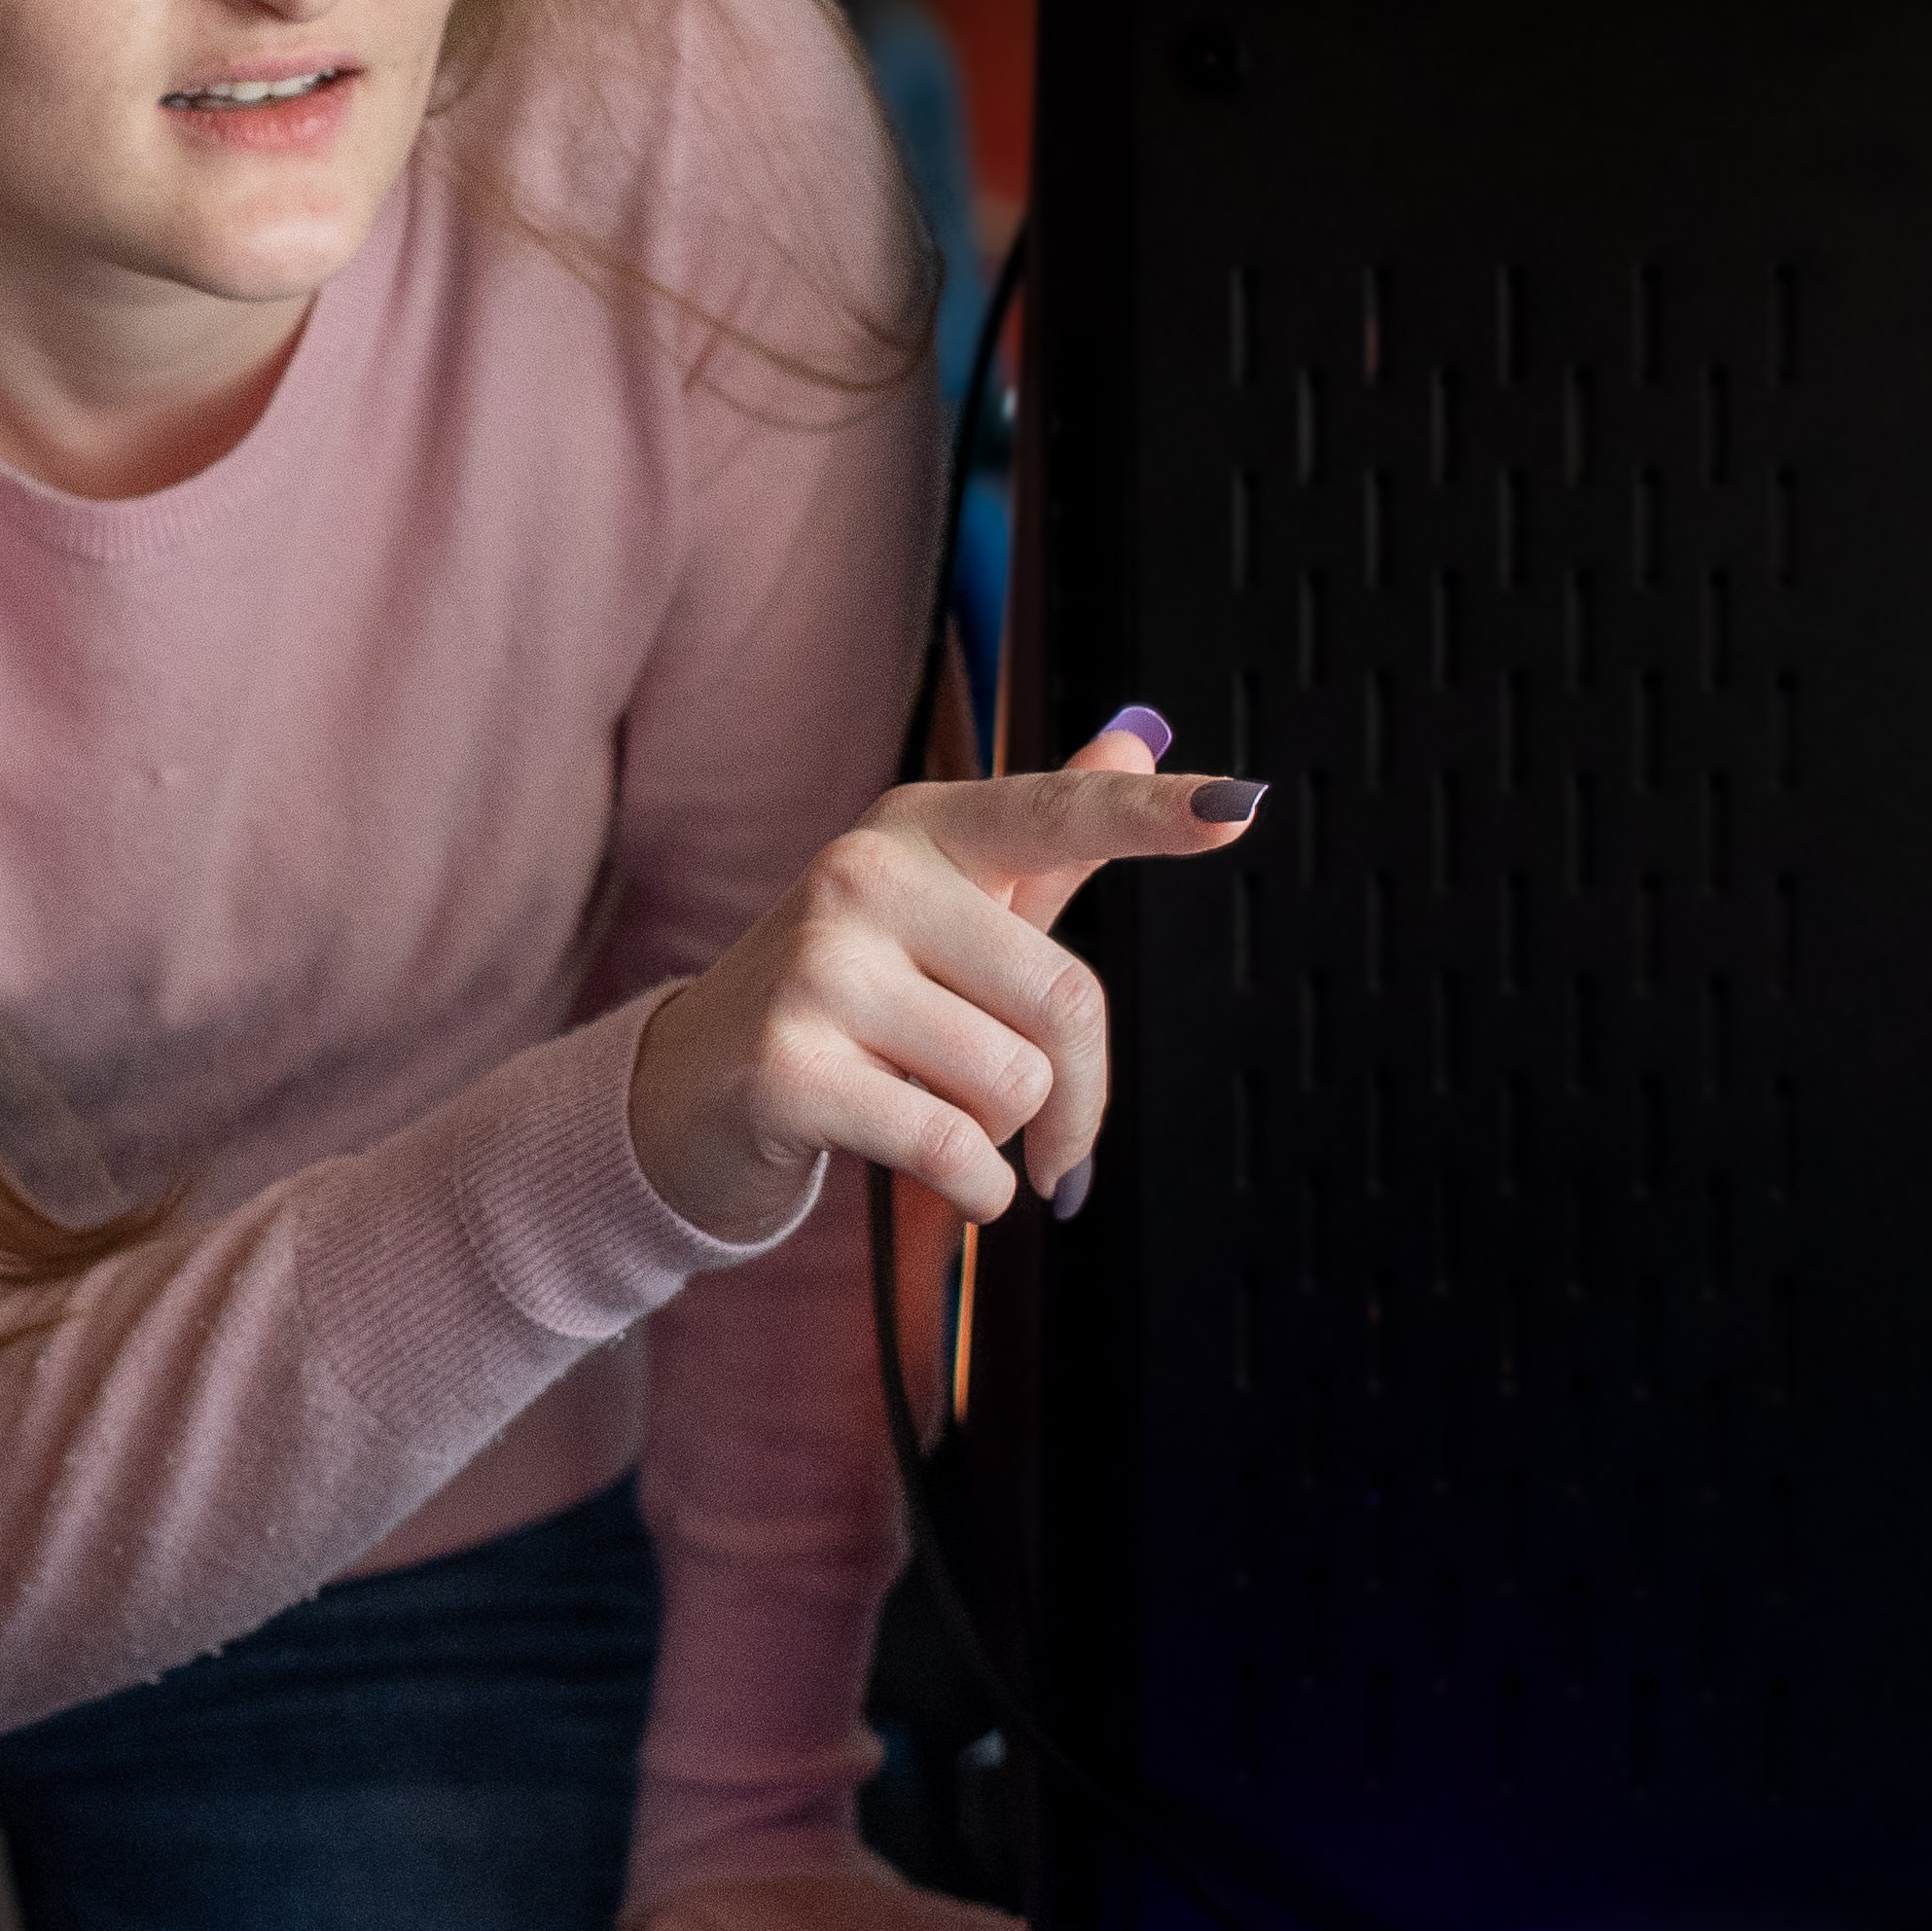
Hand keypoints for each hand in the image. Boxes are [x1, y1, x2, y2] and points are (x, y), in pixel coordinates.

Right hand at [626, 710, 1257, 1241]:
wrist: (691, 1089)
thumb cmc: (848, 1000)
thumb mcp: (945, 913)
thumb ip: (1046, 843)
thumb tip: (1138, 740)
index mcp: (915, 827)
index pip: (1052, 813)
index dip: (1150, 816)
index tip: (1240, 808)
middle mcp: (861, 875)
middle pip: (1064, 1001)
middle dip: (1072, 1094)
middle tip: (1042, 1129)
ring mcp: (818, 967)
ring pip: (1014, 1086)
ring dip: (1003, 1138)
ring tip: (931, 1114)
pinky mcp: (790, 1067)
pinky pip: (956, 1149)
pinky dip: (976, 1190)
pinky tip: (943, 1179)